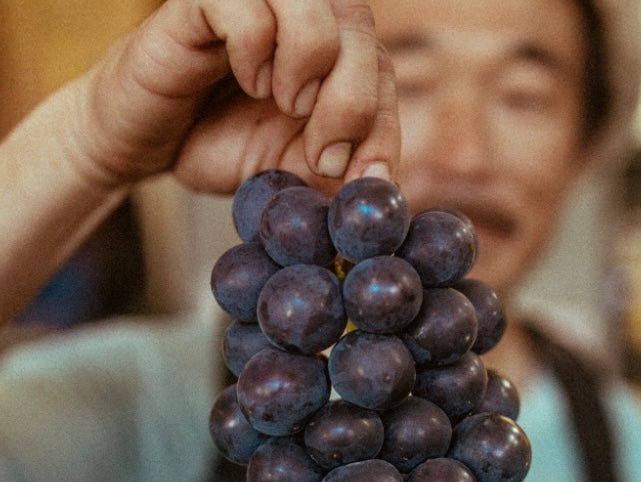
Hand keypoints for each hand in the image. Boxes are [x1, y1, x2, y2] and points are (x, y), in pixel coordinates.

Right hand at [71, 0, 399, 192]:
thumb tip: (384, 194)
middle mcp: (301, 16)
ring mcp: (255, 1)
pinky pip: (247, 2)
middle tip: (323, 153)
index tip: (361, 178)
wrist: (147, 145)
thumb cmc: (222, 146)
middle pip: (359, 24)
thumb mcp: (293, 172)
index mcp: (330, 55)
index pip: (381, 70)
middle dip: (351, 102)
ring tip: (283, 103)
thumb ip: (338, 174)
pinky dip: (255, 47)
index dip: (381, 126)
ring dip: (309, 64)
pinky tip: (245, 75)